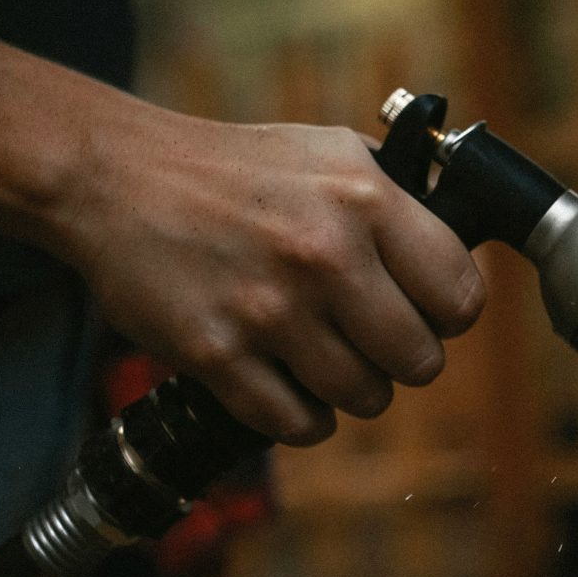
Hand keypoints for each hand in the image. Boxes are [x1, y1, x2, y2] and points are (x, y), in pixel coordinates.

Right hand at [57, 111, 483, 444]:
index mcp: (365, 200)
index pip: (461, 296)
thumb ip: (399, 201)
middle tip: (374, 340)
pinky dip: (302, 416)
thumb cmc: (233, 167)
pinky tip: (289, 382)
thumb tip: (462, 252)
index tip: (428, 312)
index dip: (450, 314)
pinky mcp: (219, 355)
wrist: (115, 177)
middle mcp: (326, 255)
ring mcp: (271, 310)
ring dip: (352, 388)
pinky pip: (298, 424)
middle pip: (420, 361)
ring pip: (364, 398)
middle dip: (403, 358)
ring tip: (326, 356)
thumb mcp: (331, 152)